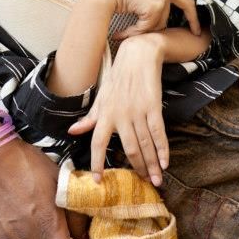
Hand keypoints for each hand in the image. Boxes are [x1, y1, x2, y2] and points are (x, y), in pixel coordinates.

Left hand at [68, 34, 167, 185]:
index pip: (97, 143)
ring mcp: (137, 110)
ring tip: (156, 180)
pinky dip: (162, 148)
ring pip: (145, 143)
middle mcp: (120, 114)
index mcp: (105, 113)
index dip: (97, 162)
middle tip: (144, 184)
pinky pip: (158, 132)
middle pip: (129, 148)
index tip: (98, 181)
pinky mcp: (153, 105)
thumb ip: (90, 117)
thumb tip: (73, 131)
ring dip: (151, 164)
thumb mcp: (101, 97)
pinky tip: (165, 162)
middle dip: (137, 168)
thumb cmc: (118, 77)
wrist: (138, 55)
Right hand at [80, 0, 200, 37]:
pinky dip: (135, 32)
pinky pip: (148, 28)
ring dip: (141, 30)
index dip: (193, 17)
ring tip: (125, 28)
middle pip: (166, 18)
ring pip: (157, 25)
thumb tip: (160, 18)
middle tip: (135, 30)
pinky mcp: (154, 6)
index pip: (186, 1)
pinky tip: (122, 30)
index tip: (197, 29)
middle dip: (152, 27)